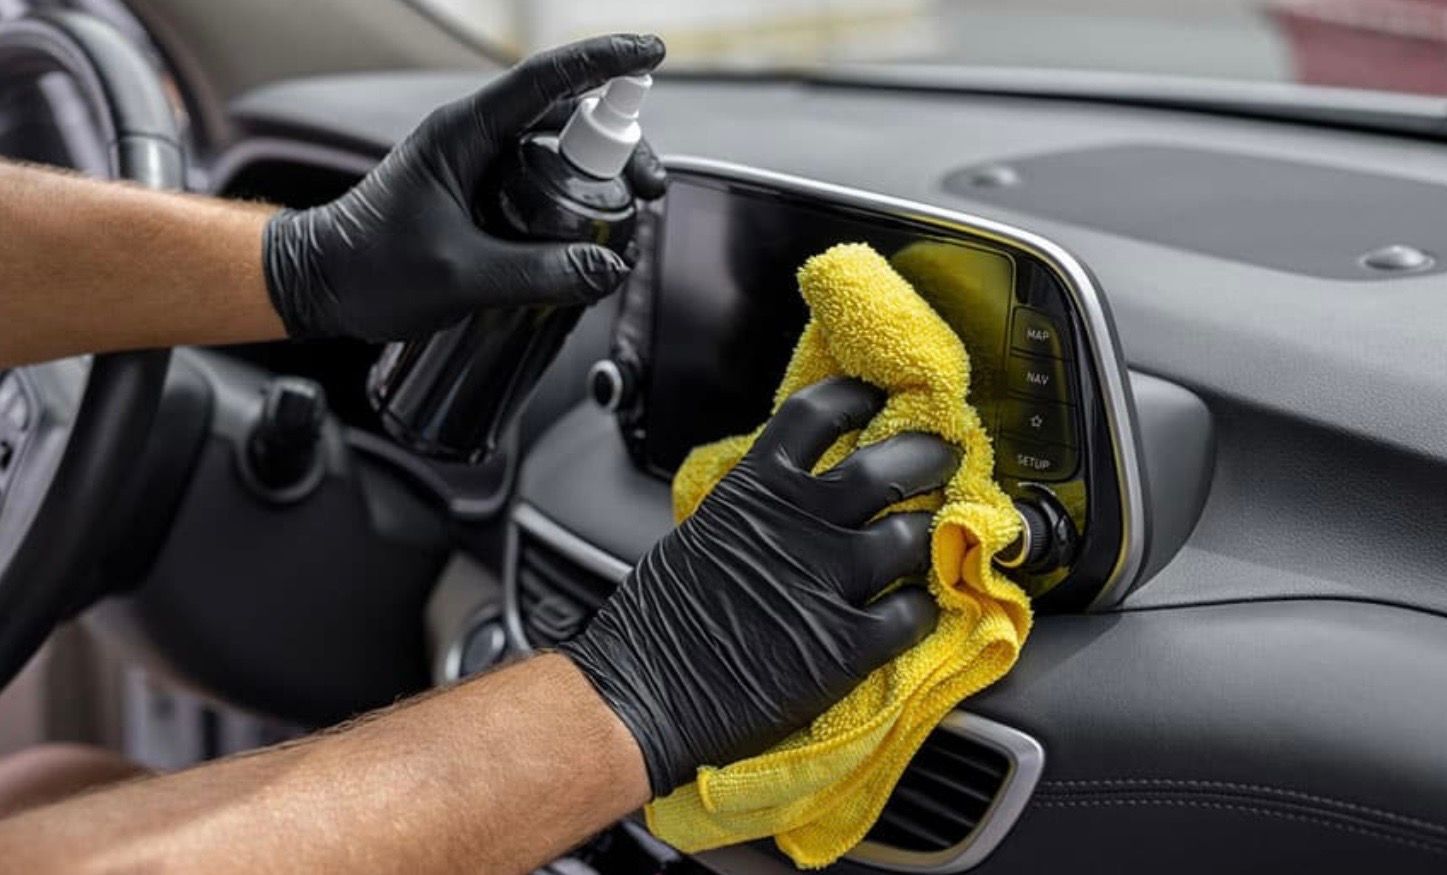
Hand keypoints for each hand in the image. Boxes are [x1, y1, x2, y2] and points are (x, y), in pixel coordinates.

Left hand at [262, 34, 666, 340]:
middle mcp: (473, 137)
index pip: (544, 80)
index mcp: (461, 133)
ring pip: (556, 151)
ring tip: (628, 217)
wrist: (322, 286)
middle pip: (565, 117)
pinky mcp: (480, 193)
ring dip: (599, 175)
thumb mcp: (460, 276)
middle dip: (618, 144)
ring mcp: (477, 164)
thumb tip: (608, 268)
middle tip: (650, 189)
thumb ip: (538, 273)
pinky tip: (590, 231)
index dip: (602, 62)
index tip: (650, 53)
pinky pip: (539, 182)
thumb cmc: (372, 271)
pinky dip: (573, 198)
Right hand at [562, 378, 958, 794]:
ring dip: (931, 536)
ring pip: (913, 536)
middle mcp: (799, 524)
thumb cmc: (657, 623)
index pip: (819, 414)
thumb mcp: (701, 534)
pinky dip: (923, 609)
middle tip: (945, 457)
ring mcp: (827, 581)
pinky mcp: (846, 645)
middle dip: (928, 455)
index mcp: (755, 490)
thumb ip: (754, 509)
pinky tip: (916, 611)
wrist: (644, 694)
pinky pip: (913, 612)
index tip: (880, 397)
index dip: (859, 397)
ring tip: (936, 539)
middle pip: (888, 465)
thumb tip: (787, 498)